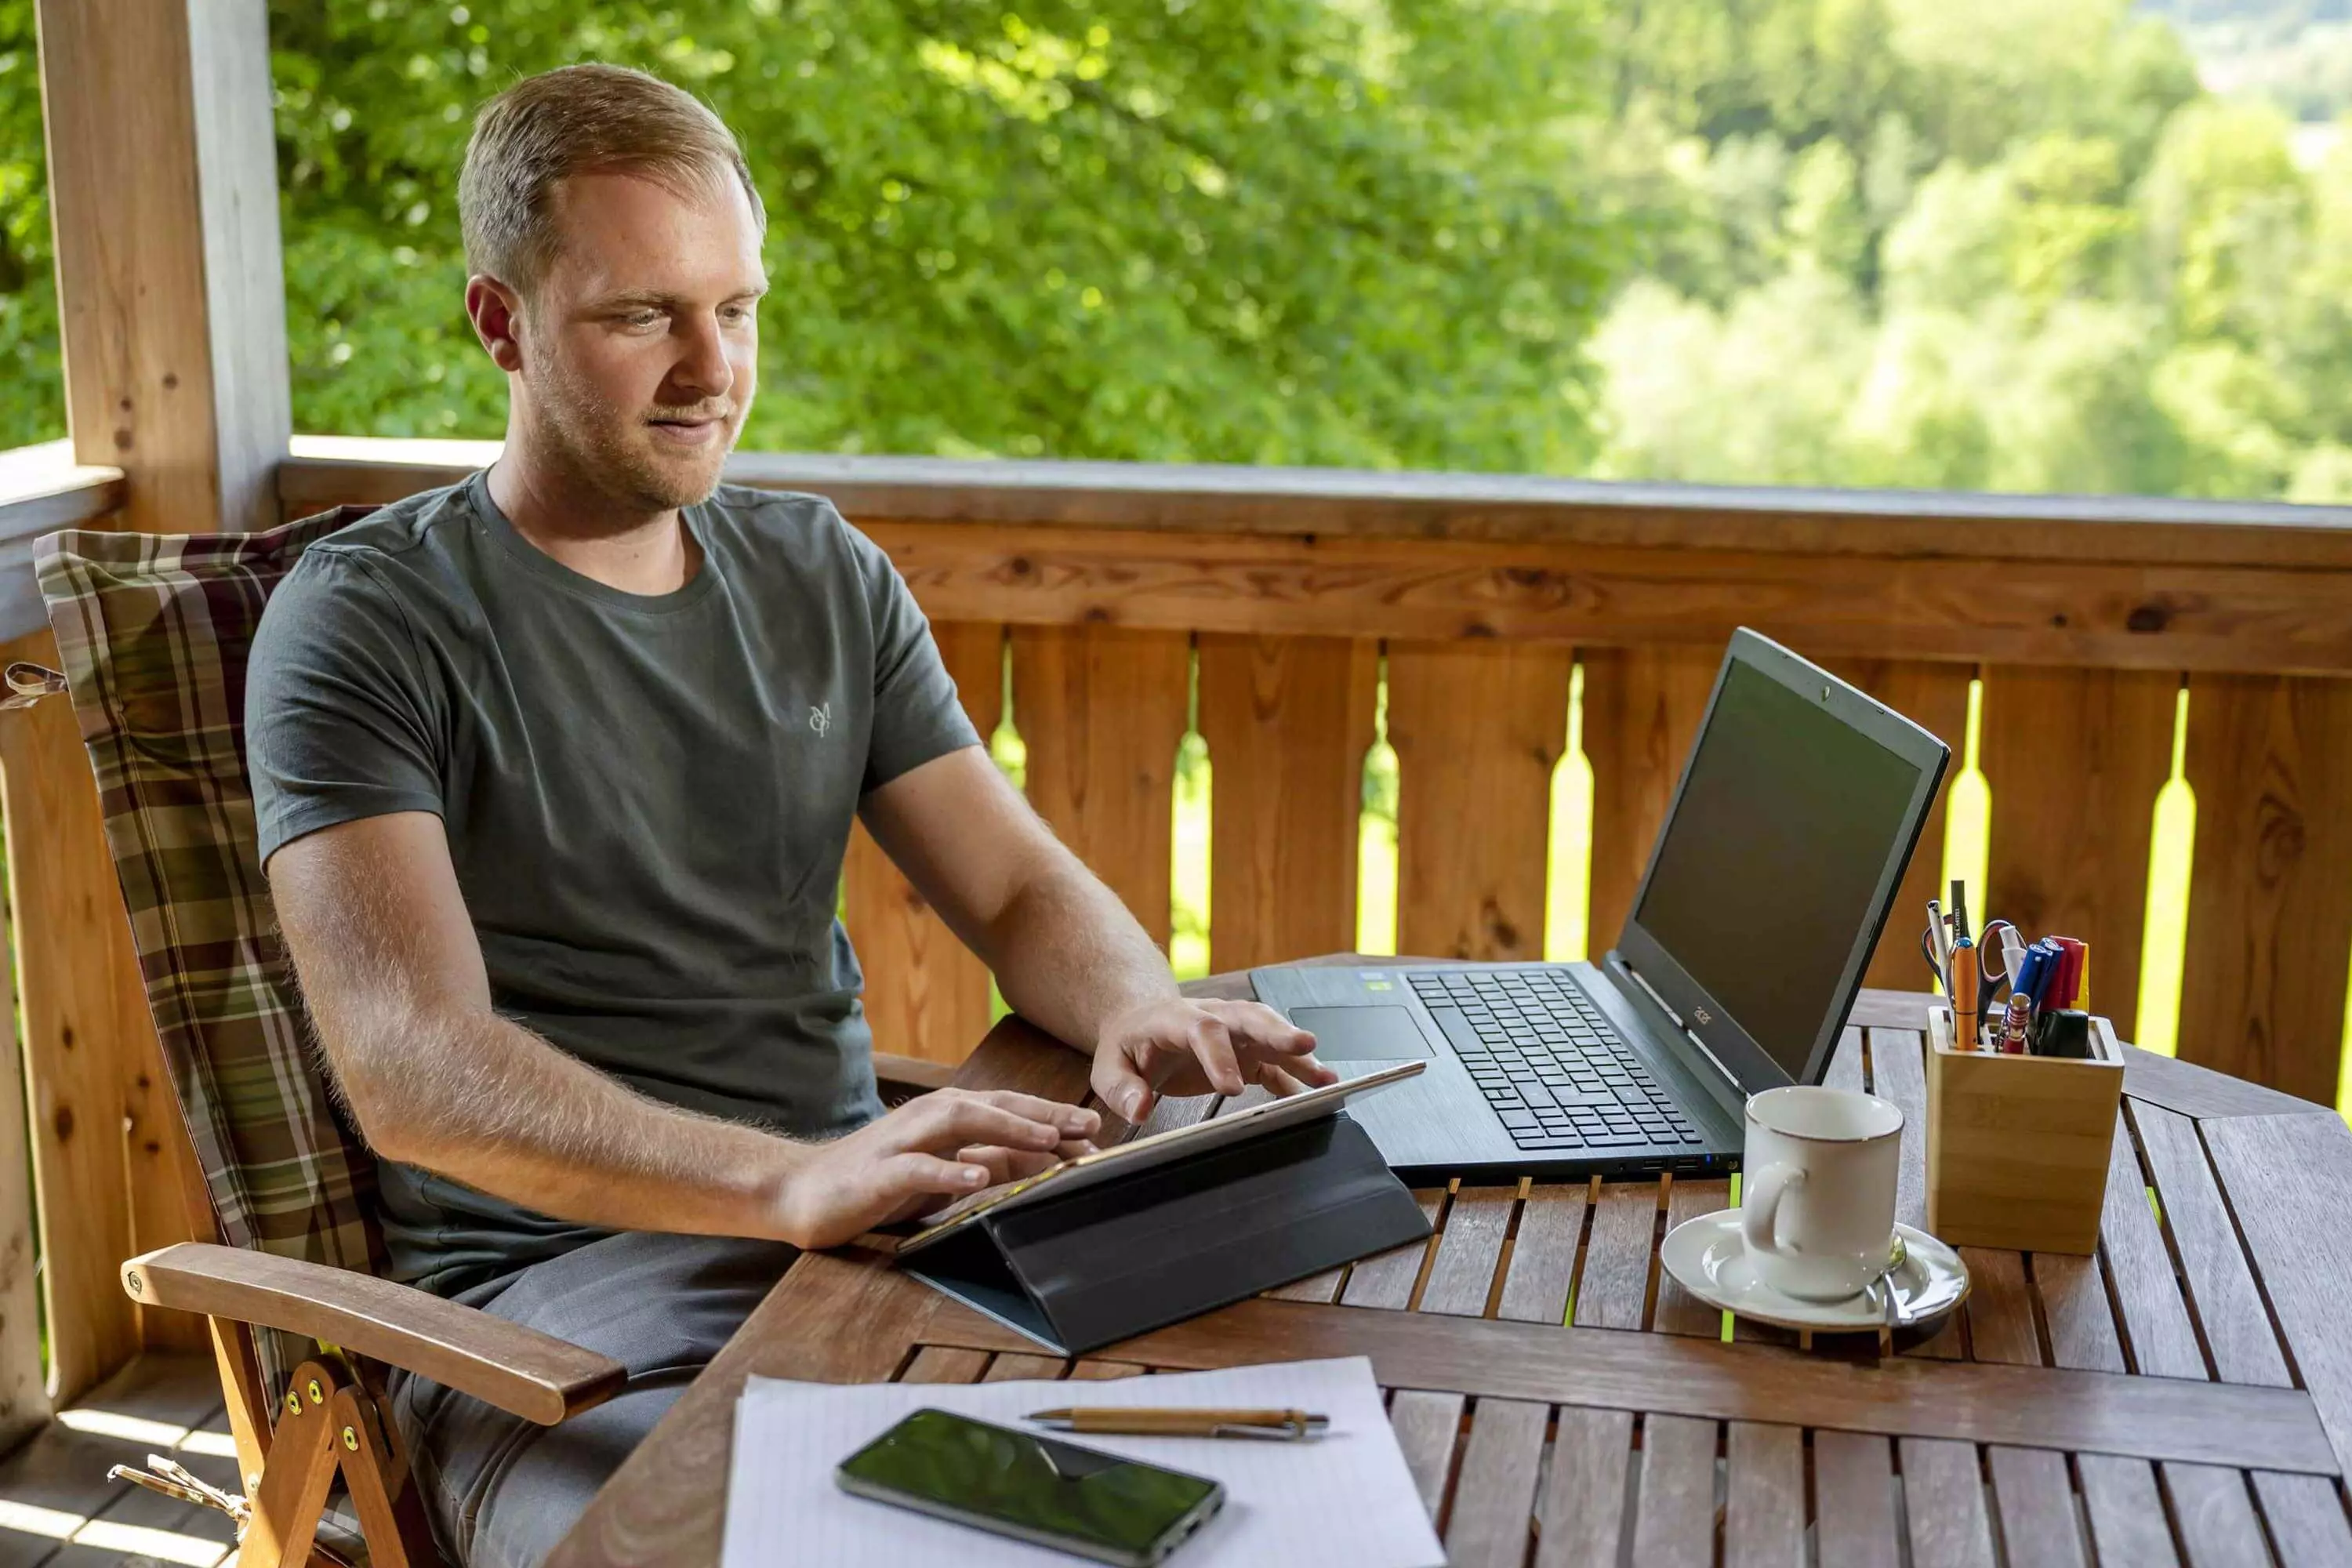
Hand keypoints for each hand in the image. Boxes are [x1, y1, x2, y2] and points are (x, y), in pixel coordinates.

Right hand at [772, 1088, 1100, 1248]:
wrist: (803, 1191)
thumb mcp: (945, 1172)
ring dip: (1008, 1129)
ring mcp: (903, 1142)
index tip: (1098, 1132)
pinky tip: (976, 1178)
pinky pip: (918, 1169)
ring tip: (1048, 1139)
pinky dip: (949, 1171)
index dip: (1054, 1117)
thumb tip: (1049, 1157)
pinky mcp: (879, 1173)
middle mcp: (929, 1118)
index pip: (1010, 1110)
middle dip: (1045, 1114)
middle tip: (1089, 1128)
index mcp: (947, 1116)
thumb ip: (991, 1160)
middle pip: (995, 1106)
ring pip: (962, 1123)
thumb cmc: (879, 1181)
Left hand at [1090, 997, 1337, 1123]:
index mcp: (1175, 1018)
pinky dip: (1296, 1076)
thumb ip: (1121, 1088)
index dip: (1220, 1055)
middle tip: (1305, 1045)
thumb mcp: (1108, 1067)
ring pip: (1269, 1033)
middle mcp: (1211, 1017)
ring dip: (1297, 1053)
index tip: (1231, 1088)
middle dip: (1278, 1031)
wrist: (1140, 1024)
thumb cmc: (1127, 1046)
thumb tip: (1139, 1109)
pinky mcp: (1245, 1052)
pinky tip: (1317, 1092)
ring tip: (1327, 1077)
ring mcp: (1233, 1032)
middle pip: (1248, 1017)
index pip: (1203, 1029)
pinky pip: (1274, 1062)